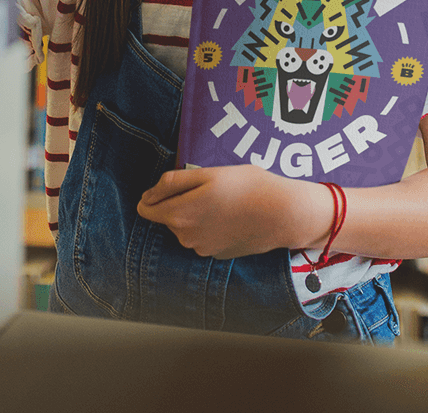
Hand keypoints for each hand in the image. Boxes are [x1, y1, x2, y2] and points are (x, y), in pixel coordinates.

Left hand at [137, 164, 327, 259]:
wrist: (281, 214)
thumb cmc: (246, 187)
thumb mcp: (207, 174)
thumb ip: (171, 183)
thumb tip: (147, 196)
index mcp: (179, 215)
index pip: (146, 208)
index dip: (154, 193)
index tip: (172, 184)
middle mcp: (186, 238)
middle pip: (168, 216)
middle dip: (180, 201)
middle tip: (208, 186)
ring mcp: (202, 249)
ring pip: (186, 226)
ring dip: (196, 213)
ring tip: (223, 199)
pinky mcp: (217, 254)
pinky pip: (203, 235)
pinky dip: (210, 225)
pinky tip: (231, 214)